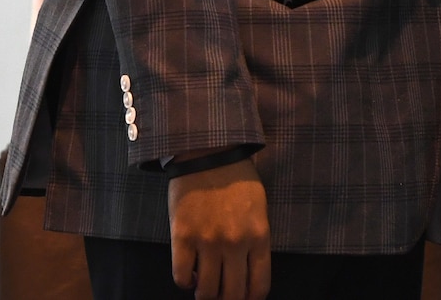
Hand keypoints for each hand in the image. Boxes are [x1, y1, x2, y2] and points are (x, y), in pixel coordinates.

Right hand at [167, 158, 269, 299]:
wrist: (209, 155)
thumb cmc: (238, 181)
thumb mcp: (259, 209)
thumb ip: (256, 240)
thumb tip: (248, 271)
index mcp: (259, 236)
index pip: (259, 286)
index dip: (251, 298)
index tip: (245, 298)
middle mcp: (235, 244)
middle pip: (232, 294)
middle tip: (223, 295)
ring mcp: (207, 242)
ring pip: (206, 291)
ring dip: (205, 293)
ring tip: (204, 285)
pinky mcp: (182, 237)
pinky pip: (181, 276)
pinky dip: (184, 281)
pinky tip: (189, 273)